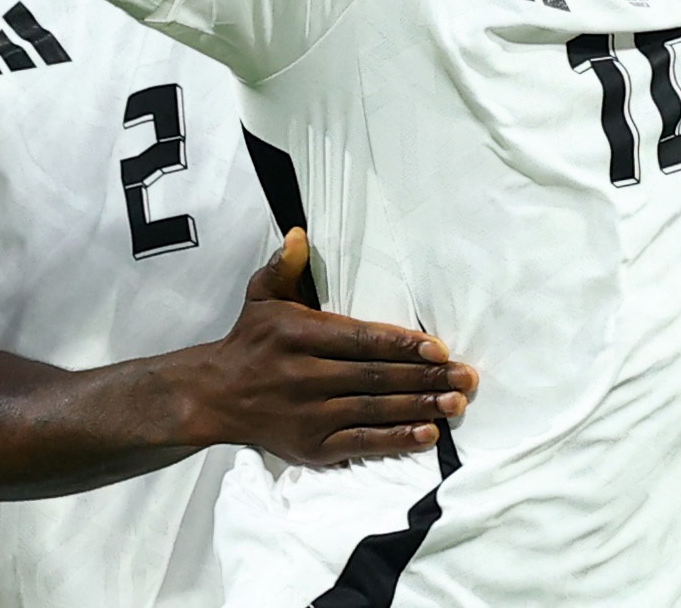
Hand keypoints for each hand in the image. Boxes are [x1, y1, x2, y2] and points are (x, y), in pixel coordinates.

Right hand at [179, 229, 477, 465]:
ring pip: (374, 409)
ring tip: (456, 402)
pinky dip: (395, 440)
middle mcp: (306, 376)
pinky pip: (361, 443)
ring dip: (419, 407)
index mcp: (300, 335)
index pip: (361, 339)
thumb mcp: (261, 296)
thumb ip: (283, 266)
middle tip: (466, 376)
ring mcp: (310, 414)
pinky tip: (427, 435)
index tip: (439, 348)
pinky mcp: (312, 446)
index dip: (402, 345)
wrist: (215, 396)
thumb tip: (298, 233)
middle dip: (425, 377)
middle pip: (376, 376)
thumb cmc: (250, 340)